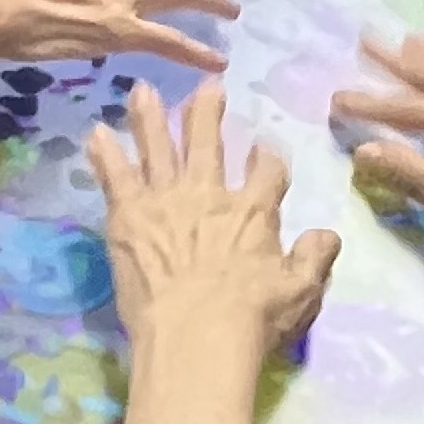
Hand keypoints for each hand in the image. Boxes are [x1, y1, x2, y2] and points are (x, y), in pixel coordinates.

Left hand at [89, 81, 339, 423]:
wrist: (196, 337)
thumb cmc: (252, 320)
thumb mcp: (301, 293)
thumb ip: (314, 259)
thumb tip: (328, 233)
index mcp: (253, 212)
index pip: (267, 171)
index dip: (266, 158)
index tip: (262, 150)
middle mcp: (209, 194)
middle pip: (208, 141)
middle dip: (208, 111)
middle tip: (207, 86)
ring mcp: (166, 200)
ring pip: (157, 147)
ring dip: (150, 117)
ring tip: (142, 89)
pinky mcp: (129, 216)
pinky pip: (115, 176)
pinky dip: (106, 154)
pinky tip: (95, 133)